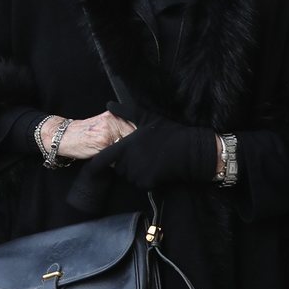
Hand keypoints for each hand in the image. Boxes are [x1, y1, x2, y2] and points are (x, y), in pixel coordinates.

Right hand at [43, 110, 133, 160]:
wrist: (64, 136)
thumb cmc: (84, 134)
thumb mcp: (104, 126)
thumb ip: (120, 130)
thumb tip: (138, 142)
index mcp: (115, 116)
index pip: (136, 129)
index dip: (140, 140)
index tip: (140, 147)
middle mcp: (113, 120)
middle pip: (134, 137)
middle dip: (133, 148)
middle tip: (127, 155)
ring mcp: (108, 131)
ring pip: (126, 146)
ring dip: (124, 154)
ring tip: (115, 156)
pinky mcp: (103, 142)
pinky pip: (116, 154)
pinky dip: (115, 159)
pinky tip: (108, 158)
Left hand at [85, 112, 217, 188]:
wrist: (189, 150)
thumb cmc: (168, 132)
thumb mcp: (146, 117)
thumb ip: (125, 111)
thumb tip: (109, 104)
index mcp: (126, 145)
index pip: (104, 158)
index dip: (98, 161)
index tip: (99, 162)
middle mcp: (130, 161)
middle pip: (118, 168)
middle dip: (123, 163)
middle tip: (136, 155)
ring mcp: (139, 173)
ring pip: (129, 176)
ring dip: (133, 171)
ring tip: (147, 160)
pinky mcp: (148, 182)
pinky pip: (140, 183)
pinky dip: (144, 179)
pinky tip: (154, 169)